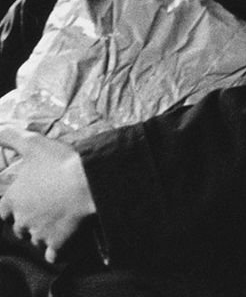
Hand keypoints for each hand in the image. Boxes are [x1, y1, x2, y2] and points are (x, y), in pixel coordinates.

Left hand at [0, 127, 96, 263]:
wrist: (89, 183)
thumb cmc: (60, 164)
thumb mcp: (34, 144)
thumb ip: (11, 137)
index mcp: (12, 200)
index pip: (4, 212)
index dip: (14, 208)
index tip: (26, 203)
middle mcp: (21, 220)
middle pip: (19, 228)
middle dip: (30, 223)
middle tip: (47, 212)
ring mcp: (38, 234)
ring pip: (36, 240)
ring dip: (45, 235)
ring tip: (60, 222)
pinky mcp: (56, 244)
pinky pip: (53, 255)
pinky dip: (57, 251)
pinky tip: (65, 242)